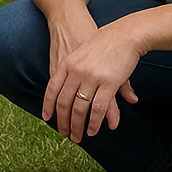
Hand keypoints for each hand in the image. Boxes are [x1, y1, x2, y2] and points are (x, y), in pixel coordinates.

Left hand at [43, 16, 145, 142]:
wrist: (124, 33)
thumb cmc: (104, 42)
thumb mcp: (82, 52)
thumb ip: (75, 70)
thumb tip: (71, 85)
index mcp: (67, 64)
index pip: (52, 89)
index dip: (48, 105)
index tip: (47, 118)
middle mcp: (76, 72)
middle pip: (65, 103)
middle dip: (64, 121)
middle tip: (65, 133)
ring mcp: (92, 78)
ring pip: (80, 109)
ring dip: (78, 126)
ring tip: (78, 137)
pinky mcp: (109, 83)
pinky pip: (98, 108)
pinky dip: (95, 122)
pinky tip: (93, 130)